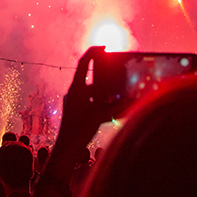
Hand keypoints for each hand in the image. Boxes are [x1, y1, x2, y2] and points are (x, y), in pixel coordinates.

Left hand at [47, 47, 127, 179]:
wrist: (65, 150)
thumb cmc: (77, 131)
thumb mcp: (98, 116)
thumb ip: (115, 106)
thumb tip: (131, 99)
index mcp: (76, 88)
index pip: (83, 63)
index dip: (93, 52)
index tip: (105, 46)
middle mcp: (75, 92)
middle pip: (88, 73)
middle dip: (101, 68)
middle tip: (114, 64)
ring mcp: (76, 101)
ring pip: (91, 87)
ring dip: (103, 85)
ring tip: (117, 85)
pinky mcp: (79, 110)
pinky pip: (92, 100)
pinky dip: (102, 99)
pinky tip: (113, 105)